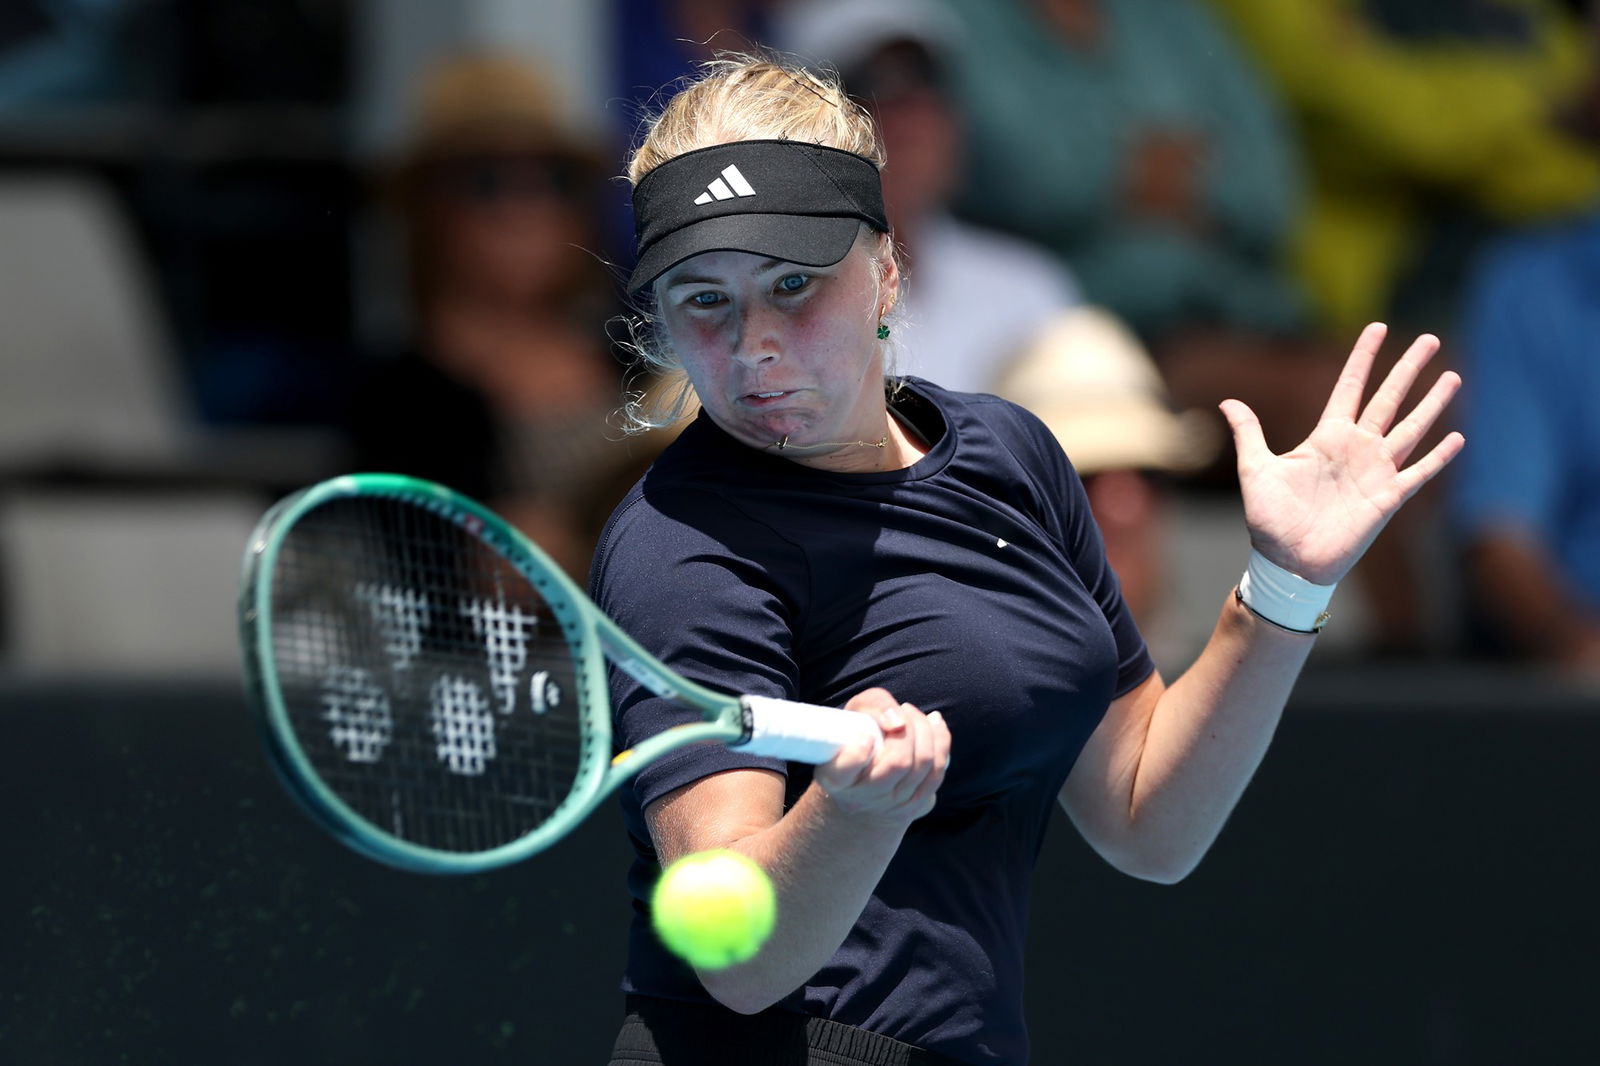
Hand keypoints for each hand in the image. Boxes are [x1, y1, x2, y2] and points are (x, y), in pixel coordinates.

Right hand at [814, 687, 949, 825]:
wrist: (862, 787)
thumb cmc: (856, 739)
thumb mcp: (852, 715)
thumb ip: (873, 705)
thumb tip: (899, 722)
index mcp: (836, 778)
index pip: (845, 770)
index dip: (857, 754)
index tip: (866, 737)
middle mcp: (862, 798)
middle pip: (899, 763)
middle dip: (910, 729)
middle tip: (903, 710)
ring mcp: (891, 806)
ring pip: (923, 766)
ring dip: (926, 731)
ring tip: (914, 715)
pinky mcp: (915, 807)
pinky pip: (937, 773)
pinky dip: (940, 741)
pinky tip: (934, 723)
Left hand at [1219, 323, 1464, 584]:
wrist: (1286, 561)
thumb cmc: (1269, 519)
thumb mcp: (1255, 469)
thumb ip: (1249, 433)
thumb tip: (1227, 401)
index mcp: (1326, 436)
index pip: (1349, 387)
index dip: (1363, 358)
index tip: (1376, 327)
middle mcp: (1355, 448)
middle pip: (1388, 398)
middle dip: (1408, 368)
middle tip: (1430, 339)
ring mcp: (1374, 472)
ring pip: (1410, 428)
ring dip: (1432, 404)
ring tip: (1452, 376)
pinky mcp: (1387, 498)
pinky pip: (1417, 472)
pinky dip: (1437, 457)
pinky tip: (1456, 438)